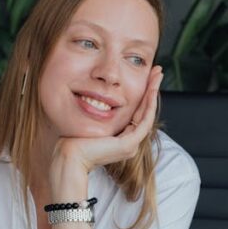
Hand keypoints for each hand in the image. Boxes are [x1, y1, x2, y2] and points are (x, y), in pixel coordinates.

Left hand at [49, 66, 161, 194]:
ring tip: (158, 75)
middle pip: (145, 112)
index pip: (137, 114)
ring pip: (148, 115)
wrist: (69, 156)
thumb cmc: (73, 140)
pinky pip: (144, 121)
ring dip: (153, 93)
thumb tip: (98, 96)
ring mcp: (131, 145)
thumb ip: (99, 113)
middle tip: (158, 71)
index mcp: (121, 140)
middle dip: (152, 90)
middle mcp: (129, 143)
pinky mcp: (128, 145)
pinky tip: (150, 89)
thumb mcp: (90, 121)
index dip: (142, 95)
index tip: (146, 76)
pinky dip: (149, 104)